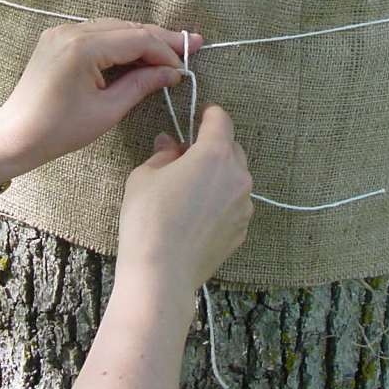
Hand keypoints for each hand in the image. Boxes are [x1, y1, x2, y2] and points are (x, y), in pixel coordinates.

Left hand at [0, 19, 202, 181]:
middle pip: (128, 27)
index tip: (185, 67)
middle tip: (193, 44)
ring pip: (115, 27)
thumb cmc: (59, 130)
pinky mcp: (58, 37)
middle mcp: (72, 31)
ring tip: (172, 48)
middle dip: (161, 38)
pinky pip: (99, 32)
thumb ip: (141, 85)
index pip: (137, 39)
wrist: (15, 134)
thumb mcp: (107, 111)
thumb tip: (172, 72)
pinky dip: (122, 41)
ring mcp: (62, 31)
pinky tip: (141, 51)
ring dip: (143, 38)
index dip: (165, 51)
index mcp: (83, 48)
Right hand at [116, 105, 253, 298]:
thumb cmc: (148, 220)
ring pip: (234, 178)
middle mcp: (238, 176)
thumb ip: (163, 153)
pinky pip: (233, 205)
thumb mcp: (144, 176)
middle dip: (212, 147)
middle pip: (232, 148)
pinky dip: (220, 202)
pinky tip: (195, 216)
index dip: (208, 114)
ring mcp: (244, 206)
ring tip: (189, 192)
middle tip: (185, 159)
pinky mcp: (241, 230)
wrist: (161, 274)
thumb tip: (171, 144)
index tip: (198, 116)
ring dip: (217, 176)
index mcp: (215, 154)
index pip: (221, 120)